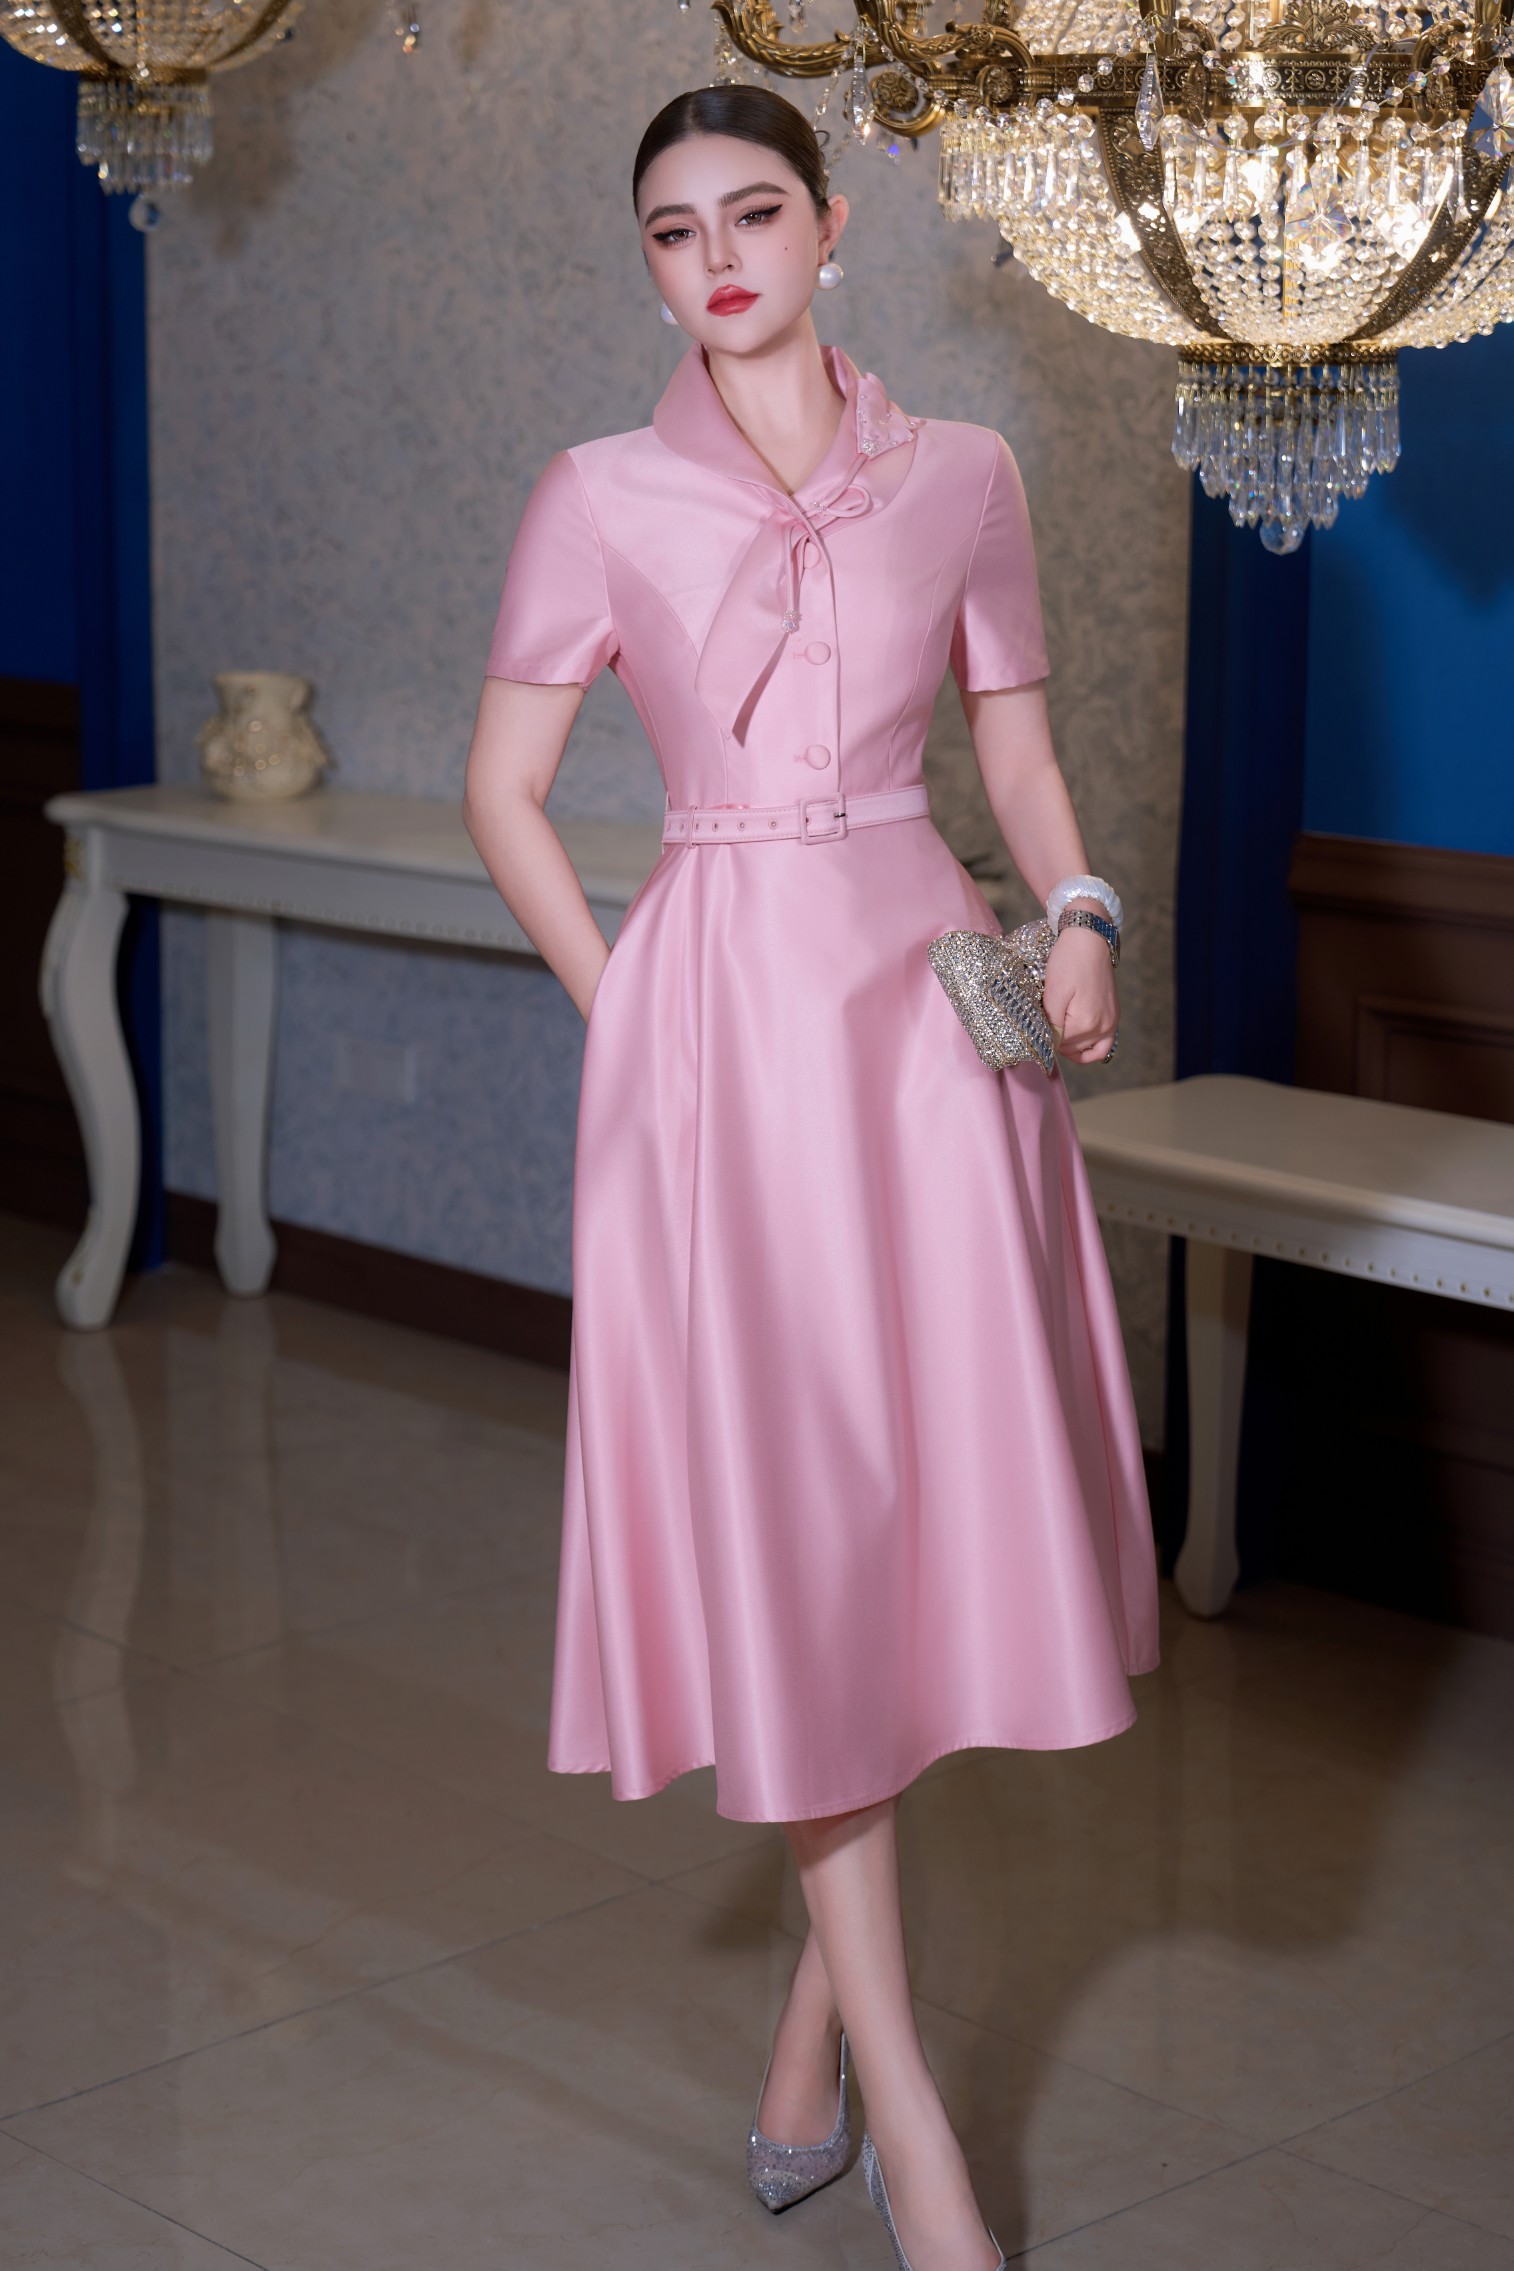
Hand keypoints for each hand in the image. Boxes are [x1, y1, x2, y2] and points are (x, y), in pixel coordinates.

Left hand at [1042, 923, 1117, 1064]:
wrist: (1090, 939)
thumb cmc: (1069, 961)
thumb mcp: (1053, 993)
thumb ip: (1052, 1023)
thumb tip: (1049, 1044)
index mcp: (1085, 1023)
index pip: (1057, 1045)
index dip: (1043, 1037)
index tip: (1035, 1025)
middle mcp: (1102, 1027)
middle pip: (1072, 1048)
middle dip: (1056, 1039)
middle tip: (1044, 1022)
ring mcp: (1111, 1023)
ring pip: (1087, 1050)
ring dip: (1071, 1047)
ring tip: (1057, 1035)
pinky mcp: (1114, 1016)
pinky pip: (1105, 1045)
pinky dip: (1091, 1050)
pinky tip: (1078, 1045)